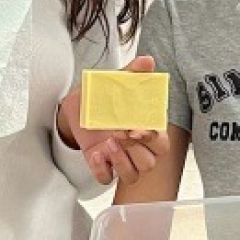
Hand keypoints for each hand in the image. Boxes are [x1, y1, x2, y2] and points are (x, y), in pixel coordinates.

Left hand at [58, 55, 169, 185]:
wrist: (77, 106)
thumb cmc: (103, 94)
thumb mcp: (116, 82)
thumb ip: (132, 74)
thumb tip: (147, 61)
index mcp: (147, 128)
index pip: (161, 142)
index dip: (152, 138)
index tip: (137, 128)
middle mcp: (137, 147)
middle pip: (151, 162)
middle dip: (136, 150)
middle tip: (120, 133)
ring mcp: (120, 158)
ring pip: (134, 175)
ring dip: (122, 162)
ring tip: (107, 143)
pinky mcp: (103, 165)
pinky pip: (107, 178)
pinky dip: (101, 170)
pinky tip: (95, 155)